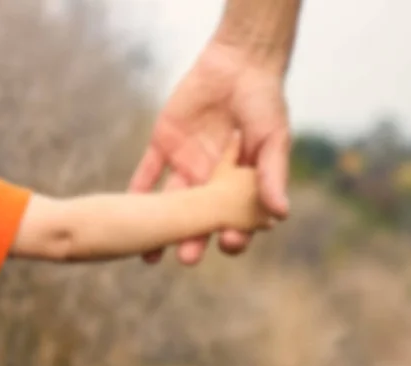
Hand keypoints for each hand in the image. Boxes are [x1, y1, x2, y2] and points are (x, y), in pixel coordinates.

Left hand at [129, 41, 290, 264]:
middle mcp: (212, 181)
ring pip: (171, 203)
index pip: (236, 218)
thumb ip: (272, 175)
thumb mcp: (273, 140)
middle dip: (194, 240)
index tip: (230, 242)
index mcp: (240, 184)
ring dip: (161, 226)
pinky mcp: (164, 146)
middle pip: (199, 218)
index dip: (234, 234)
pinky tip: (129, 209)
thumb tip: (281, 214)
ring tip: (150, 254)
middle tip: (187, 258)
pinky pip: (148, 172)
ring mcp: (187, 165)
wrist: (238, 63)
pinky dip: (137, 190)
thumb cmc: (265, 102)